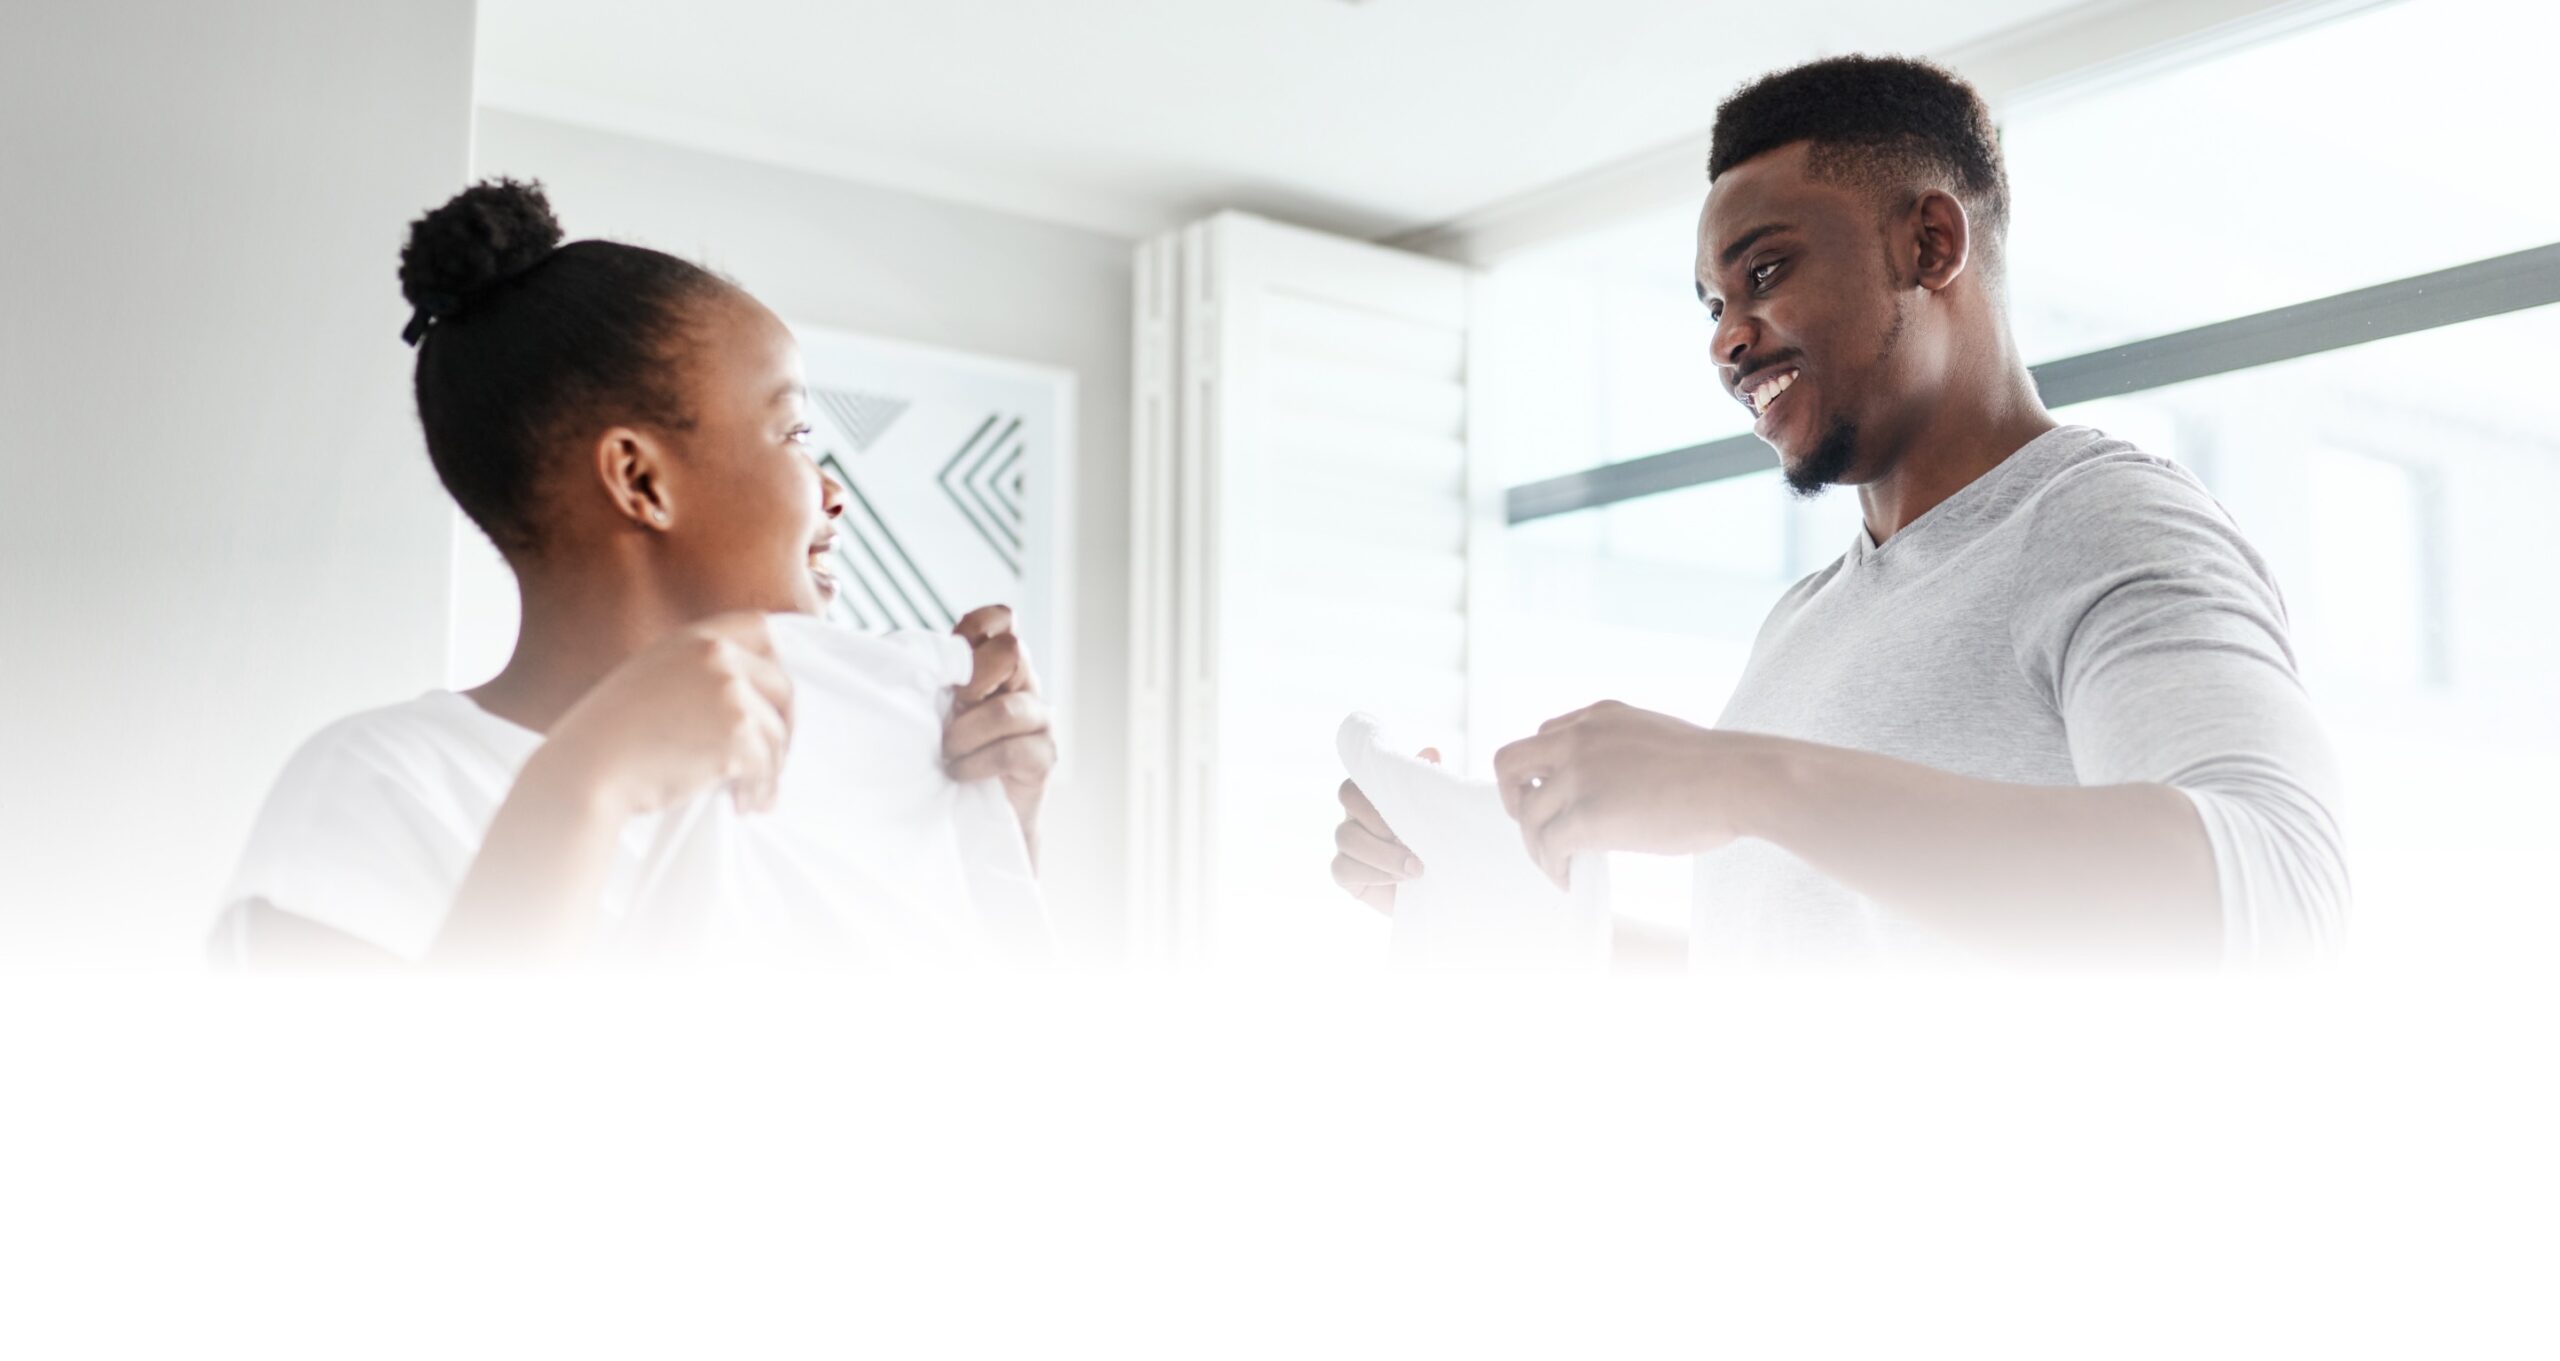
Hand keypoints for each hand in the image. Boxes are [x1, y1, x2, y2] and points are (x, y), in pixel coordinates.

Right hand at [541, 612, 794, 818]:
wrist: (589, 766)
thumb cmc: (613, 735)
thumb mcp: (652, 678)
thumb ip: (696, 674)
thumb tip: (749, 698)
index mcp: (695, 639)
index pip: (761, 628)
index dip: (775, 662)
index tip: (773, 699)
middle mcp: (716, 656)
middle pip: (782, 686)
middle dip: (784, 726)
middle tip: (773, 760)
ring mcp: (729, 692)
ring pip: (777, 733)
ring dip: (771, 769)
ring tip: (753, 795)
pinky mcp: (736, 732)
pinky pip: (767, 765)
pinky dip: (760, 788)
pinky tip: (744, 804)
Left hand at [946, 605, 1056, 856]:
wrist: (964, 823)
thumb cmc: (938, 759)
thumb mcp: (926, 709)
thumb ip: (926, 675)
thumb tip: (900, 652)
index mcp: (993, 666)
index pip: (1002, 619)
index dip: (977, 627)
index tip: (949, 664)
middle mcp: (1022, 686)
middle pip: (1014, 650)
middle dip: (972, 678)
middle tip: (951, 705)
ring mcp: (1038, 720)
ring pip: (1008, 708)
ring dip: (965, 733)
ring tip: (946, 754)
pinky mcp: (1044, 757)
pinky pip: (1014, 749)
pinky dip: (977, 763)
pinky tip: (960, 773)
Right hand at [1329, 748, 1436, 913]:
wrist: (1441, 890)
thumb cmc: (1438, 846)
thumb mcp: (1439, 815)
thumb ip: (1430, 787)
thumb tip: (1431, 751)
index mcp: (1377, 793)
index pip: (1362, 774)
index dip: (1376, 790)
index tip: (1407, 810)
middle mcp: (1357, 813)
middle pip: (1347, 797)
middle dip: (1380, 819)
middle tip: (1412, 840)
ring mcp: (1348, 844)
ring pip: (1345, 836)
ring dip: (1382, 853)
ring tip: (1416, 868)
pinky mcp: (1346, 873)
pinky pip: (1341, 868)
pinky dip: (1373, 873)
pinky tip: (1399, 880)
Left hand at [1492, 701, 1768, 888]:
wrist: (1739, 780)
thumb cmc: (1716, 769)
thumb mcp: (1657, 737)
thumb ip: (1623, 751)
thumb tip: (1613, 792)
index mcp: (1599, 716)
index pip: (1545, 736)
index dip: (1544, 772)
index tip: (1555, 798)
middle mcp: (1580, 738)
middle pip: (1510, 763)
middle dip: (1514, 798)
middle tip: (1535, 827)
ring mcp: (1580, 775)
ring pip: (1528, 815)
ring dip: (1537, 846)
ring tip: (1557, 866)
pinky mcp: (1587, 815)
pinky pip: (1550, 845)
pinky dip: (1553, 866)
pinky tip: (1570, 878)